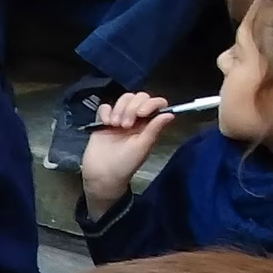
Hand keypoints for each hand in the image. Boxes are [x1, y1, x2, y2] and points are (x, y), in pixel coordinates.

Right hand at [81, 91, 171, 215]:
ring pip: (123, 99)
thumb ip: (154, 129)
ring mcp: (119, 119)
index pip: (156, 104)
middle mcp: (136, 119)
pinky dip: (105, 112)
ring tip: (115, 125)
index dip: (150, 103)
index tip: (141, 114)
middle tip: (125, 125)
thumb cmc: (125, 165)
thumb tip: (170, 114)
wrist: (102, 175)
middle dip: (132, 107)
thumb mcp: (142, 147)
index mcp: (148, 124)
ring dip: (119, 109)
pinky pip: (105, 107)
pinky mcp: (103, 122)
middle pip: (139, 97)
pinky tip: (105, 123)